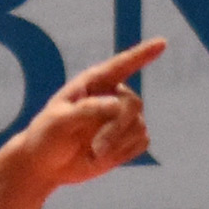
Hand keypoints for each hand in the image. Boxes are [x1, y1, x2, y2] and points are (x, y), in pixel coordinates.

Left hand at [3, 38, 160, 191]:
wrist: (46, 165)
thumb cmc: (47, 137)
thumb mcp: (58, 122)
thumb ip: (86, 110)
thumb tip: (117, 104)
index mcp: (94, 82)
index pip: (122, 65)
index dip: (142, 54)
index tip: (161, 44)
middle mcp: (113, 95)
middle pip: (133, 104)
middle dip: (116, 128)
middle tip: (97, 148)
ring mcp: (122, 117)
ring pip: (138, 126)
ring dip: (118, 144)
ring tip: (95, 152)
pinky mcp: (128, 138)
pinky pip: (142, 141)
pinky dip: (125, 152)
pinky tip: (104, 157)